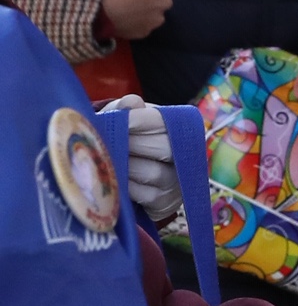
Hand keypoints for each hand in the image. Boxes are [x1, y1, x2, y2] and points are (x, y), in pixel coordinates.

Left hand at [97, 95, 179, 222]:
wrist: (136, 170)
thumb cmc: (131, 137)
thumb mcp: (128, 120)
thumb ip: (127, 109)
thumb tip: (131, 103)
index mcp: (177, 129)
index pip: (161, 122)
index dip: (136, 120)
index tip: (112, 120)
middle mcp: (183, 156)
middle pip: (163, 147)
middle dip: (130, 143)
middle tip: (106, 140)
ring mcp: (175, 181)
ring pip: (152, 172)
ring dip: (126, 165)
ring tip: (106, 159)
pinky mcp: (164, 202)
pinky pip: (144, 195)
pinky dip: (125, 186)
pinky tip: (113, 177)